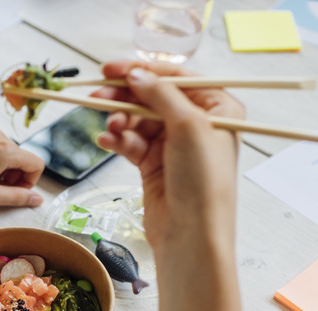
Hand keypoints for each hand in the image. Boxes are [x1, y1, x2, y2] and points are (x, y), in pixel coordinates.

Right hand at [91, 60, 244, 252]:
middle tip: (99, 94)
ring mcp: (174, 147)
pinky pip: (131, 143)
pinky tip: (106, 141)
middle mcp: (197, 126)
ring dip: (120, 120)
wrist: (191, 234)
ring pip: (138, 120)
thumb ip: (160, 94)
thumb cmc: (203, 183)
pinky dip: (117, 140)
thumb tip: (136, 74)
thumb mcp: (188, 126)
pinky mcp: (154, 166)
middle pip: (153, 98)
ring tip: (110, 126)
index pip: (177, 79)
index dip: (144, 71)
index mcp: (218, 109)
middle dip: (126, 97)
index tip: (114, 69)